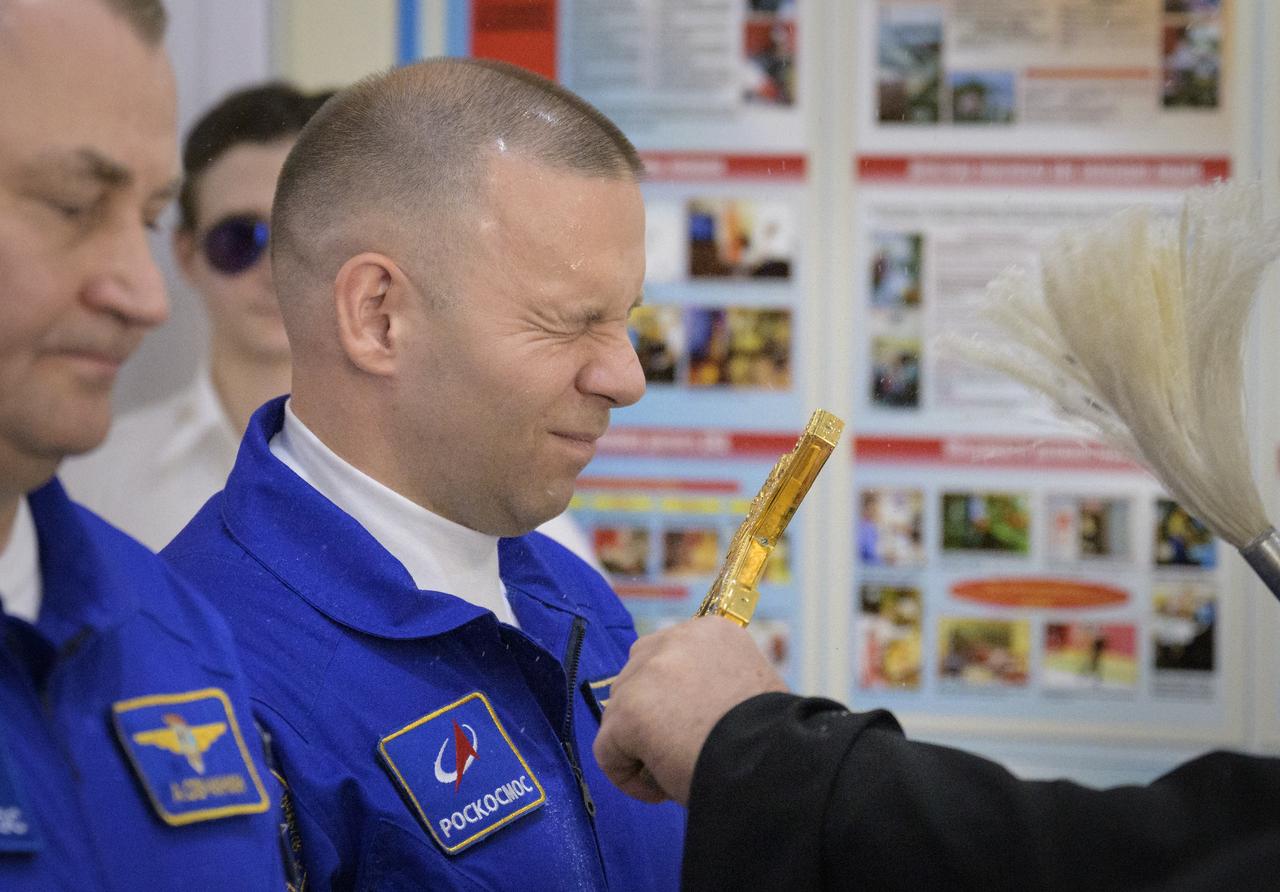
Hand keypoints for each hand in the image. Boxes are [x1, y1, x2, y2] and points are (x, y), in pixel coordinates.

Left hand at [593, 616, 787, 805]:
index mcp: (711, 631)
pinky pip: (607, 751)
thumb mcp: (751, 688)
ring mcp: (649, 672)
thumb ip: (715, 681)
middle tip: (682, 750)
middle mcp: (676, 639)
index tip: (693, 726)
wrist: (774, 764)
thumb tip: (687, 704)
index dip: (671, 698)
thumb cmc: (773, 740)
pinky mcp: (629, 711)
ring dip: (641, 746)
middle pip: (636, 678)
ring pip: (619, 714)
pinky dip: (628, 777)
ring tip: (679, 769)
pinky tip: (662, 791)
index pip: (667, 656)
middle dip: (650, 717)